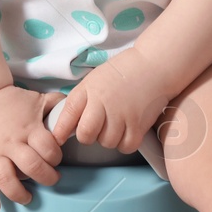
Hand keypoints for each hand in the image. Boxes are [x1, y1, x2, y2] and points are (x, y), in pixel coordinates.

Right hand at [0, 84, 65, 211]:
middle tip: (52, 179)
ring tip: (29, 197)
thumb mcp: (39, 99)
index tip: (56, 158)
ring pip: (7, 179)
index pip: (48, 149)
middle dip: (46, 177)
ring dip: (19, 193)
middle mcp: (12, 143)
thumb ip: (60, 106)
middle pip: (31, 167)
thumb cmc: (13, 100)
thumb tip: (77, 113)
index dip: (56, 156)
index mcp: (29, 129)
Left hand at [50, 48, 176, 155]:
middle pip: (86, 135)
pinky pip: (126, 146)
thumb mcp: (94, 79)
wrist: (154, 65)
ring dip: (109, 139)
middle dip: (88, 136)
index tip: (57, 139)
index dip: (59, 131)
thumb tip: (68, 124)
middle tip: (96, 129)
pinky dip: (125, 143)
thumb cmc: (123, 71)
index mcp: (88, 90)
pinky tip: (127, 132)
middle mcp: (103, 103)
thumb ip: (81, 100)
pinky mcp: (140, 123)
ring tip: (115, 125)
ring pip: (107, 143)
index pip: (67, 115)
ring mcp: (122, 114)